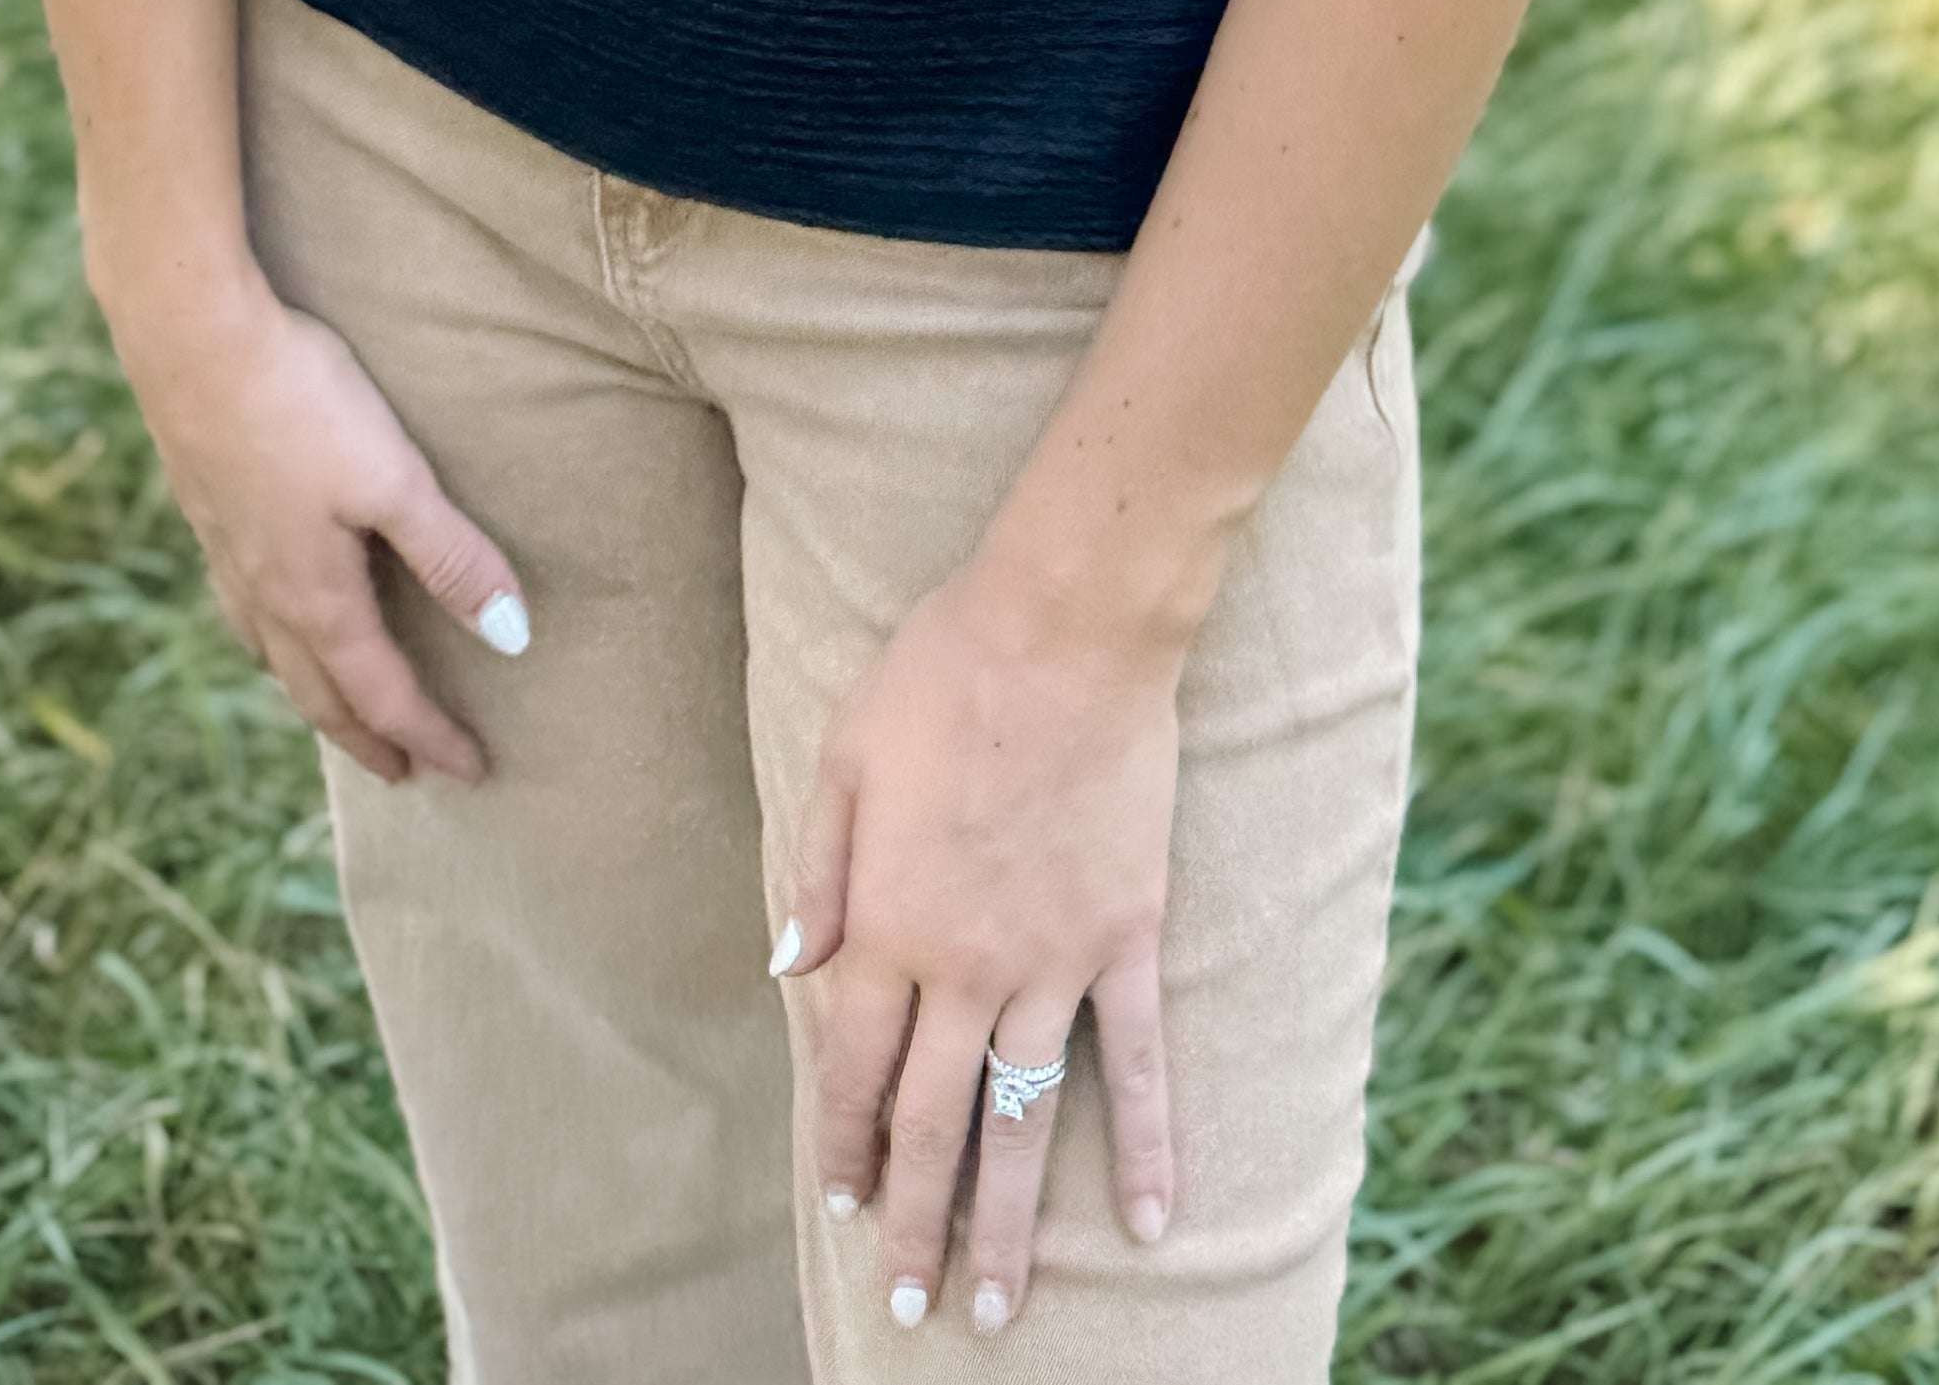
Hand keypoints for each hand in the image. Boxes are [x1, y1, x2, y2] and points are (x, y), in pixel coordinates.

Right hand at [110, 265, 529, 784]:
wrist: (190, 338)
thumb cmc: (301, 403)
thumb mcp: (394, 480)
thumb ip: (452, 556)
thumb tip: (512, 639)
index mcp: (316, 598)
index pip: (383, 695)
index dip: (431, 737)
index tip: (473, 771)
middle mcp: (266, 594)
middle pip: (321, 694)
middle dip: (367, 738)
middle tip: (406, 772)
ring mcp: (228, 556)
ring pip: (275, 655)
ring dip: (316, 694)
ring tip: (340, 706)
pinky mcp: (209, 512)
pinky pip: (245, 609)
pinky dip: (274, 640)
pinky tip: (275, 610)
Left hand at [776, 560, 1182, 1333]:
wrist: (1066, 629)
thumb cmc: (944, 674)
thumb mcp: (845, 756)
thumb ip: (819, 872)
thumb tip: (789, 969)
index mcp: (891, 925)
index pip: (857, 1067)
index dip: (847, 1141)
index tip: (845, 1206)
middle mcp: (969, 966)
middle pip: (934, 1121)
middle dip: (917, 1222)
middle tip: (913, 1307)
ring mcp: (1055, 960)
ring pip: (1024, 1116)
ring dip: (1007, 1220)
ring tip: (997, 1308)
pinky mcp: (1127, 937)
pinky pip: (1140, 1060)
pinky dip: (1146, 1146)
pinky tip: (1149, 1222)